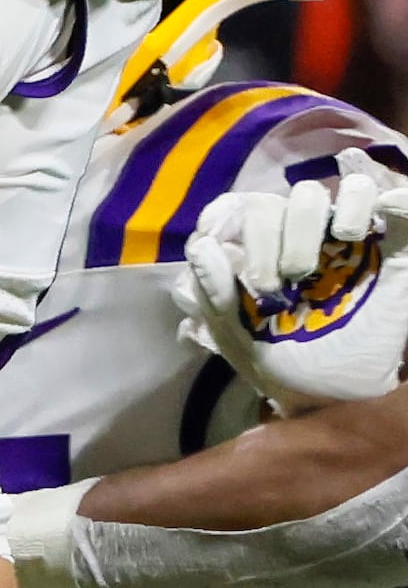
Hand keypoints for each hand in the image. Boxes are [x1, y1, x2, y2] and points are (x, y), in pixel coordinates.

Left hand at [187, 149, 407, 402]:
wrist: (334, 393)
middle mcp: (293, 236)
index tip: (214, 239)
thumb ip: (213, 290)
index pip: (234, 209)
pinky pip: (380, 197)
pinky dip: (373, 198)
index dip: (222, 215)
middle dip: (261, 242)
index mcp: (255, 252)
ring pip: (311, 193)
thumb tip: (202, 245)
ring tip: (307, 269)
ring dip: (301, 221)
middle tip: (270, 290)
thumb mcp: (236, 333)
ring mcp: (338, 236)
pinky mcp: (387, 242)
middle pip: (267, 203)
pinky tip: (361, 226)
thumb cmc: (282, 360)